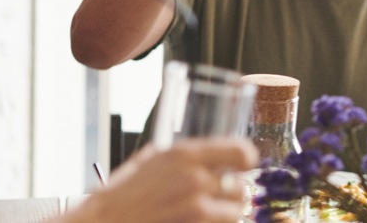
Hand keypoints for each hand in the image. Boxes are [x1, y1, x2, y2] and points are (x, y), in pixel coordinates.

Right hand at [60, 138, 256, 222]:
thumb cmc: (120, 197)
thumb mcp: (149, 162)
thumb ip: (184, 158)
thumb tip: (214, 157)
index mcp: (184, 155)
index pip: (241, 151)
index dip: (246, 161)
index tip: (244, 167)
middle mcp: (194, 179)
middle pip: (240, 188)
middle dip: (230, 196)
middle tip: (214, 200)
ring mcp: (196, 210)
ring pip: (235, 213)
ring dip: (224, 216)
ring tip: (203, 216)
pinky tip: (193, 222)